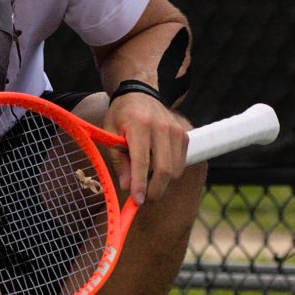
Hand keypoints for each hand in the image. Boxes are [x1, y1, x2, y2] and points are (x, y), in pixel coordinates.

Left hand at [104, 90, 190, 205]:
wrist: (140, 94)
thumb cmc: (121, 116)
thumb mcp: (110, 134)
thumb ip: (119, 160)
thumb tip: (127, 186)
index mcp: (139, 125)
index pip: (142, 161)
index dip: (140, 184)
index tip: (137, 201)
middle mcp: (161, 127)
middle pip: (164, 170)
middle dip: (154, 190)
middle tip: (143, 199)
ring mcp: (176, 130)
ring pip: (175, 170)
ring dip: (162, 183)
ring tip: (147, 180)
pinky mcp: (184, 135)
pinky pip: (181, 164)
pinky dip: (170, 172)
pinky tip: (157, 167)